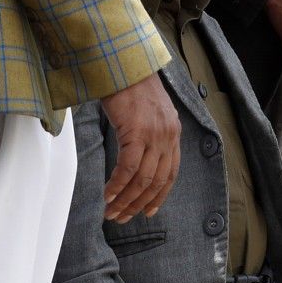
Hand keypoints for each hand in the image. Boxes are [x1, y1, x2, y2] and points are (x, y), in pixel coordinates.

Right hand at [101, 73, 180, 221]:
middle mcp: (168, 136)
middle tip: (122, 217)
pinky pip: (128, 168)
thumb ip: (149, 134)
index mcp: (173, 133)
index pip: (170, 173)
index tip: (147, 211)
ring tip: (112, 212)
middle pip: (156, 181)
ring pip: (142, 179)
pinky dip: (118, 185)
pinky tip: (108, 196)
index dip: (159, 196)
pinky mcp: (137, 132)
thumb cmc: (131, 87)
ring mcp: (154, 135)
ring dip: (126, 199)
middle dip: (138, 203)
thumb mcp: (148, 113)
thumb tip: (137, 154)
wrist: (124, 64)